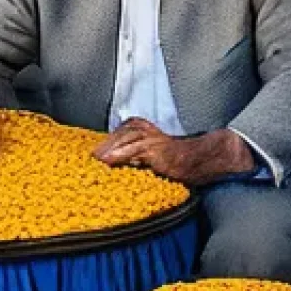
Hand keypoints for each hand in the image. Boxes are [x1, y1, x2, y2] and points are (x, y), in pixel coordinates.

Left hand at [92, 120, 253, 183]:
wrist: (200, 158)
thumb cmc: (176, 159)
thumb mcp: (152, 152)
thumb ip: (135, 153)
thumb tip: (116, 163)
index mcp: (143, 127)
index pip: (118, 132)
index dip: (105, 142)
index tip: (92, 153)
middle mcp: (146, 129)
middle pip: (118, 135)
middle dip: (103, 146)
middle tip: (90, 159)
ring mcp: (151, 139)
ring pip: (123, 140)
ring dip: (108, 150)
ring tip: (95, 161)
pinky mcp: (156, 150)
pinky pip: (134, 151)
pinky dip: (119, 155)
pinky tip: (108, 162)